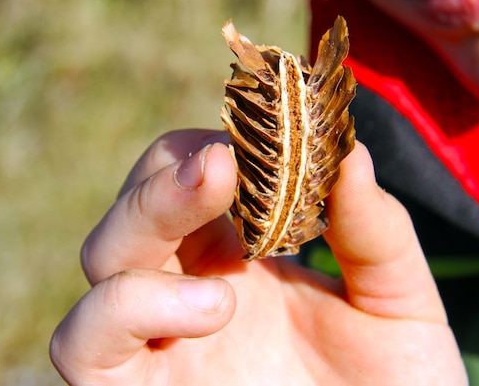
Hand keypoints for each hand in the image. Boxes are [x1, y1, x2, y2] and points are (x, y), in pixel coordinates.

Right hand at [50, 129, 466, 384]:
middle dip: (170, 176)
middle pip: (138, 204)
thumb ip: (377, 235)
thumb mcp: (397, 307)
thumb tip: (352, 153)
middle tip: (221, 164)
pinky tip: (213, 308)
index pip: (194, 174)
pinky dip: (127, 309)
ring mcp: (160, 338)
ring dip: (145, 227)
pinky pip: (81, 343)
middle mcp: (191, 286)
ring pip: (100, 259)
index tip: (259, 135)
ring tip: (229, 269)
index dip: (214, 146)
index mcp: (244, 255)